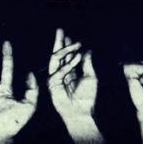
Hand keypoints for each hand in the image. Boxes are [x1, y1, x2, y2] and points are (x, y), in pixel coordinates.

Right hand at [47, 29, 103, 143]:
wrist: (81, 113)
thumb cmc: (87, 97)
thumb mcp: (90, 76)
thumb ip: (87, 63)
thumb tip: (87, 49)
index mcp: (70, 72)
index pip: (67, 56)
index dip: (68, 46)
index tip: (71, 36)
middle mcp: (61, 74)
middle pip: (58, 55)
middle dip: (59, 42)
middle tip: (60, 30)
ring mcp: (55, 78)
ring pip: (56, 60)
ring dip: (64, 49)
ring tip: (73, 42)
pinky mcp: (52, 84)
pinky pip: (59, 71)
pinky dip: (68, 64)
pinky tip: (77, 57)